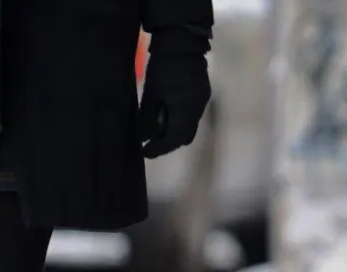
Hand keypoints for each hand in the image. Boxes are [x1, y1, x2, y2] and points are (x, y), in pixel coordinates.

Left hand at [138, 31, 211, 159]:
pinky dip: (180, 119)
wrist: (182, 43)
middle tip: (151, 144)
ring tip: (157, 128)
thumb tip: (143, 138)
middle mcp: (197, 111)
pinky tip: (168, 113)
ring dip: (174, 131)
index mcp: (185, 111)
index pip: (173, 140)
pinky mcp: (203, 94)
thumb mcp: (151, 92)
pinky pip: (192, 115)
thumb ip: (147, 117)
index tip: (145, 153)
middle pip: (184, 137)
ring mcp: (202, 102)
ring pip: (189, 127)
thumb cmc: (162, 67)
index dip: (158, 149)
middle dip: (168, 143)